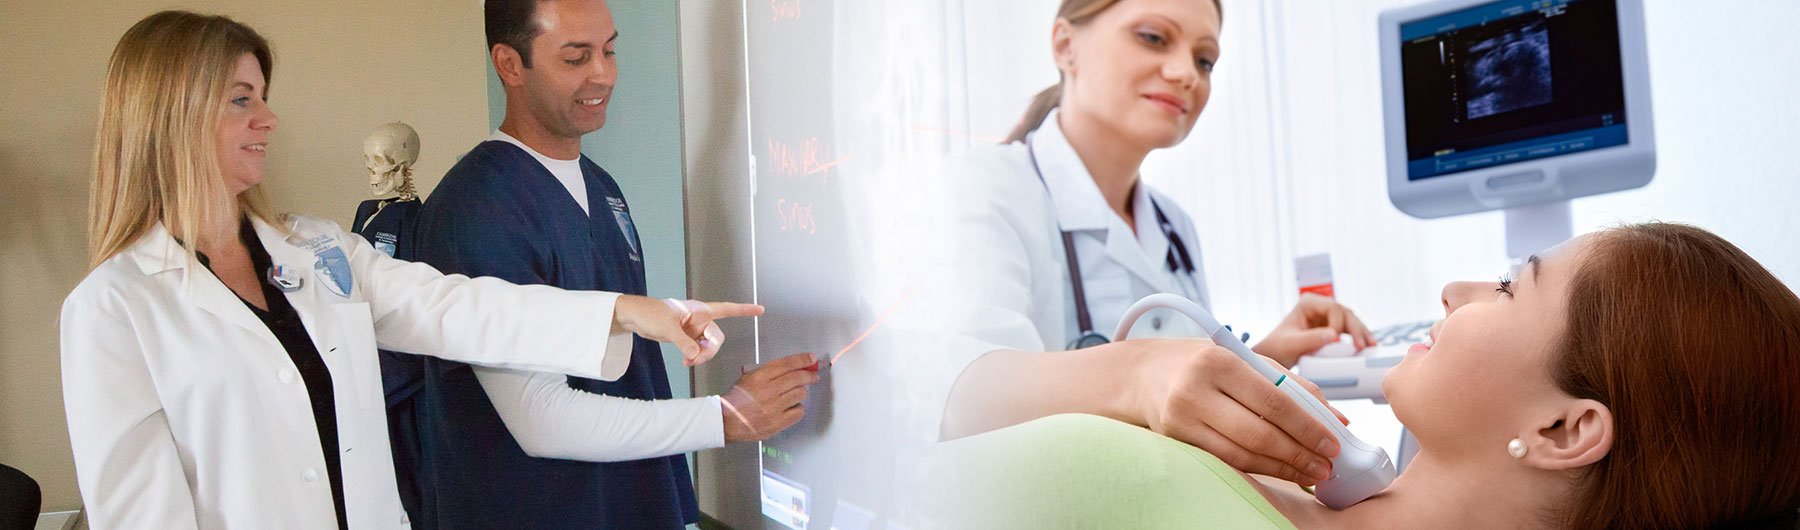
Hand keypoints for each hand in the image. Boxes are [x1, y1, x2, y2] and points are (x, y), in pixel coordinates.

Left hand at [613, 295, 763, 365]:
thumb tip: (696, 355)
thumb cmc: (650, 314)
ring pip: (708, 347)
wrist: (635, 317)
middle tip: (695, 360)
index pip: (727, 309)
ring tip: (687, 362)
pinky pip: (698, 350)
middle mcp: (700, 320)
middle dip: (709, 351)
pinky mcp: (686, 338)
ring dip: (702, 357)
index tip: (761, 309)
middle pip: (717, 338)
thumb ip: (683, 342)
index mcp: (700, 310)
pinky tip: (686, 361)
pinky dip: (695, 357)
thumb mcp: (667, 328)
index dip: (744, 310)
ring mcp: (693, 330)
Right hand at [721, 353, 818, 442]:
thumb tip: (793, 368)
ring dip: (800, 393)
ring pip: (800, 394)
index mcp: (760, 377)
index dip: (803, 360)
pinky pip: (798, 412)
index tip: (811, 359)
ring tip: (793, 395)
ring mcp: (774, 407)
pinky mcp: (778, 422)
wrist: (727, 421)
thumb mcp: (749, 377)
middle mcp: (768, 390)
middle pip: (798, 378)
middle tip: (813, 377)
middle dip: (809, 376)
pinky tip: (790, 408)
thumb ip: (769, 372)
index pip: (787, 364)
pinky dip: (797, 409)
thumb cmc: (737, 400)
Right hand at [1134, 340, 1346, 486]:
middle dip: (1299, 454)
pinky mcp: (1176, 439)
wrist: (1144, 373)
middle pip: (1258, 433)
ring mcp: (1181, 417)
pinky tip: (1280, 470)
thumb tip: (1337, 419)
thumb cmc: (1203, 363)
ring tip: (1309, 473)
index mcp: (1218, 361)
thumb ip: (1291, 385)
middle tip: (1326, 465)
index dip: (1307, 427)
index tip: (1333, 443)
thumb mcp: (1244, 360)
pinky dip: (1258, 468)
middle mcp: (1195, 389)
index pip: (1273, 401)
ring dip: (1282, 468)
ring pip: (1242, 454)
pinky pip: (1225, 460)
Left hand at [1252, 293, 1375, 366]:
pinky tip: (1367, 346)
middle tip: (1363, 345)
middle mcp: (1320, 306)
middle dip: (1356, 329)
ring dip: (1361, 333)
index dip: (1338, 324)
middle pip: (1345, 313)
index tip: (1337, 343)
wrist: (1274, 357)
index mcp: (1308, 303)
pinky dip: (1357, 338)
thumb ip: (1311, 339)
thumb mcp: (1291, 344)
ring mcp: (1327, 317)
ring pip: (1350, 321)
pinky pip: (1349, 331)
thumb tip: (1334, 336)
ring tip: (1371, 346)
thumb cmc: (1277, 347)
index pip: (1332, 308)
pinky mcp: (1332, 328)